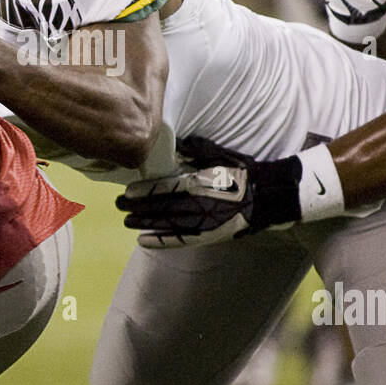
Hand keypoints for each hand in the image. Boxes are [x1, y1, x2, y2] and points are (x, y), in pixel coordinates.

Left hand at [115, 136, 304, 248]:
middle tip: (117, 205)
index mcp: (197, 184)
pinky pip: (179, 241)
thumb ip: (197, 149)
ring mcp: (201, 223)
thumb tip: (178, 143)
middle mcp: (196, 205)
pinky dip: (160, 241)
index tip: (126, 193)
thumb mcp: (221, 154)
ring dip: (144, 223)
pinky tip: (144, 241)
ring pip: (165, 224)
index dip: (142, 192)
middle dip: (136, 207)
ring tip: (126, 222)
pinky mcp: (208, 236)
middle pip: (159, 207)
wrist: (268, 196)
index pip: (162, 189)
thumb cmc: (244, 172)